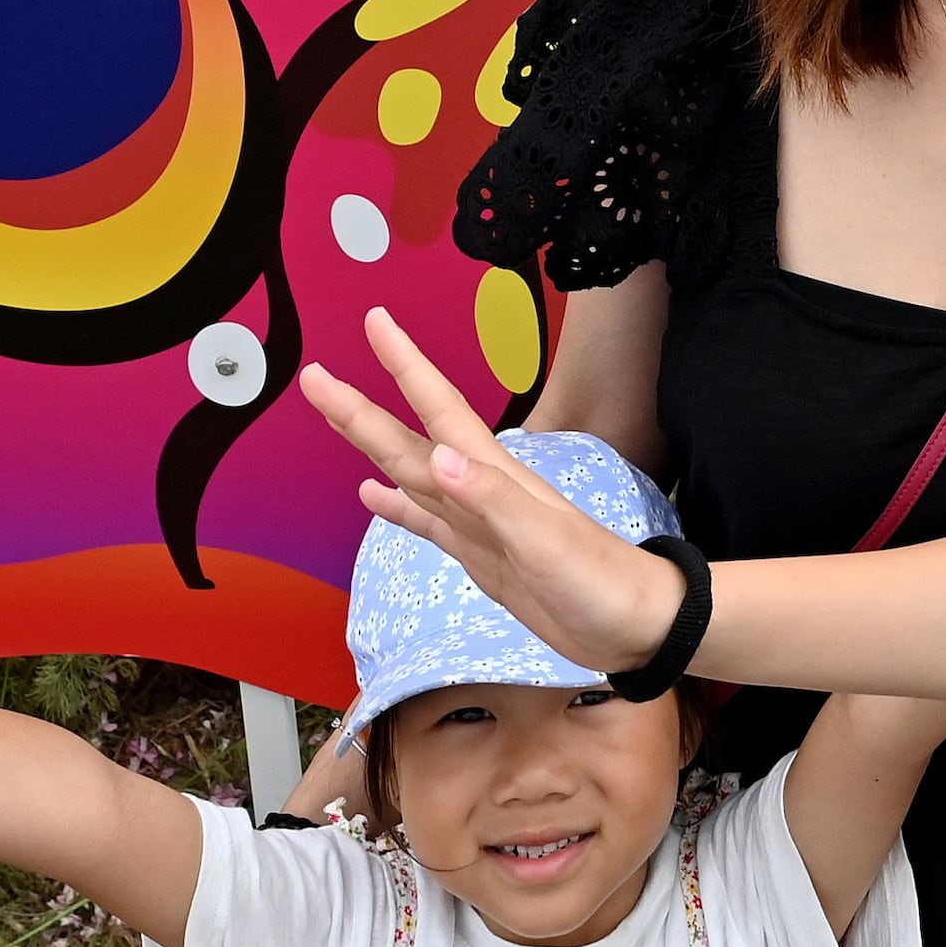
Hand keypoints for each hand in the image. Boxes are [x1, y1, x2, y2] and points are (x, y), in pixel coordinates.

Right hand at [300, 312, 691, 676]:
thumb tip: (438, 455)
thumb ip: (493, 498)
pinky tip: (372, 496)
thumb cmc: (597, 579)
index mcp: (493, 474)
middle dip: (360, 408)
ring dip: (372, 445)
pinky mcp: (479, 554)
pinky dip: (396, 508)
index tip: (375, 322)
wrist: (632, 624)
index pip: (438, 408)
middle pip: (407, 438)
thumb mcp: (544, 540)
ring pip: (410, 473)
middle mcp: (479, 489)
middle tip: (313, 376)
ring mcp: (477, 522)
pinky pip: (426, 522)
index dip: (406, 365)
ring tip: (336, 416)